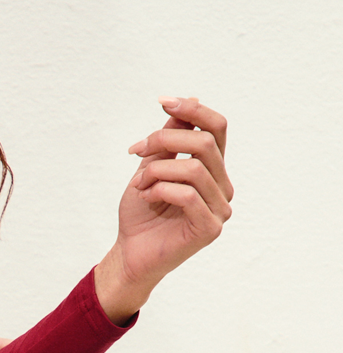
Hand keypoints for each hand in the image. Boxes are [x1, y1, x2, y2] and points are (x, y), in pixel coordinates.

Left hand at [95, 96, 233, 322]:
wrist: (130, 252)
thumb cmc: (142, 212)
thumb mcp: (152, 166)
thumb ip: (171, 139)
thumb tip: (192, 100)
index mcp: (212, 169)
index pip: (217, 128)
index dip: (192, 110)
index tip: (162, 101)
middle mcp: (222, 187)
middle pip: (205, 143)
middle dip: (163, 140)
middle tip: (136, 151)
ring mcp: (220, 209)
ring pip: (193, 169)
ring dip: (156, 170)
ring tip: (139, 183)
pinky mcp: (210, 228)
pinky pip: (187, 195)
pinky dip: (160, 189)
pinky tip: (147, 197)